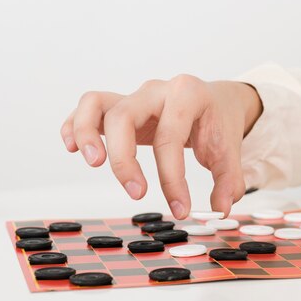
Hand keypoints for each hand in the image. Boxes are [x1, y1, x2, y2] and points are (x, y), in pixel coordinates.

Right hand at [60, 75, 262, 218]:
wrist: (215, 100)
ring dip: (86, 133)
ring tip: (92, 162)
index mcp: (187, 95)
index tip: (180, 209)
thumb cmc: (218, 123)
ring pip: (97, 103)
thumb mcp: (230, 149)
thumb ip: (229, 180)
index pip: (170, 137)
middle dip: (124, 158)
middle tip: (136, 193)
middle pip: (124, 115)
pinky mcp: (120, 106)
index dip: (173, 179)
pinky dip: (76, 125)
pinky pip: (90, 108)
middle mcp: (156, 91)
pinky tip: (70, 147)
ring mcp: (134, 96)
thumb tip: (220, 209)